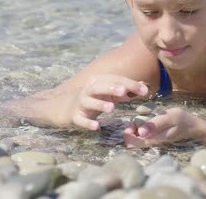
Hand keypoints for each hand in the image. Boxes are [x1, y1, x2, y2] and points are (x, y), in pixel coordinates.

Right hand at [1, 75, 147, 129]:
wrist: (61, 107)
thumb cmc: (90, 99)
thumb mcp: (107, 93)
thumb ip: (124, 91)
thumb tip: (144, 89)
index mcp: (98, 82)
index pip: (115, 80)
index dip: (130, 84)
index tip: (144, 91)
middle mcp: (88, 90)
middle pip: (100, 87)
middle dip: (112, 88)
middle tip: (124, 92)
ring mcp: (80, 103)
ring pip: (89, 101)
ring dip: (100, 104)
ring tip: (111, 108)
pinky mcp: (74, 116)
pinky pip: (80, 119)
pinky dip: (87, 123)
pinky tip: (96, 126)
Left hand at [123, 108, 205, 147]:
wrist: (192, 125)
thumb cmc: (181, 120)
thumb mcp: (169, 118)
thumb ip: (155, 124)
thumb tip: (140, 132)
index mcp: (153, 139)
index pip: (134, 142)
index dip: (128, 134)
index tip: (130, 123)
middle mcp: (151, 142)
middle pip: (133, 141)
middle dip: (129, 131)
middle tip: (134, 120)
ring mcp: (153, 140)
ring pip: (137, 138)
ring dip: (134, 129)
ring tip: (138, 119)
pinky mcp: (155, 136)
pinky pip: (142, 135)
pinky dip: (139, 127)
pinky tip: (143, 120)